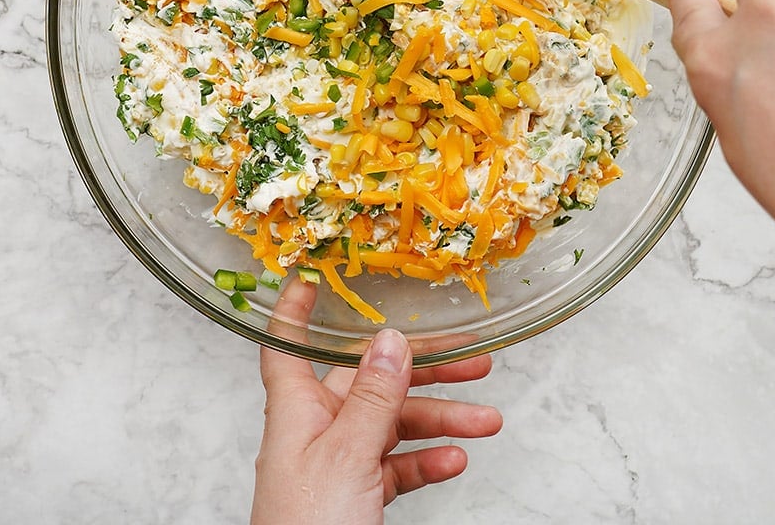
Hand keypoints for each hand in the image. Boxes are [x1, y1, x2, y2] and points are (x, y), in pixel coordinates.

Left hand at [251, 277, 502, 524]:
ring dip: (441, 420)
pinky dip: (427, 461)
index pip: (288, 344)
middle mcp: (316, 430)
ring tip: (487, 420)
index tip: (313, 276)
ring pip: (394, 425)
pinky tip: (455, 459)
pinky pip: (398, 467)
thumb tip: (392, 341)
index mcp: (296, 409)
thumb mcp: (345, 457)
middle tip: (473, 355)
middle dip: (423, 369)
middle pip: (369, 382)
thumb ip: (372, 398)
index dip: (296, 309)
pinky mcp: (357, 498)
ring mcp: (338, 465)